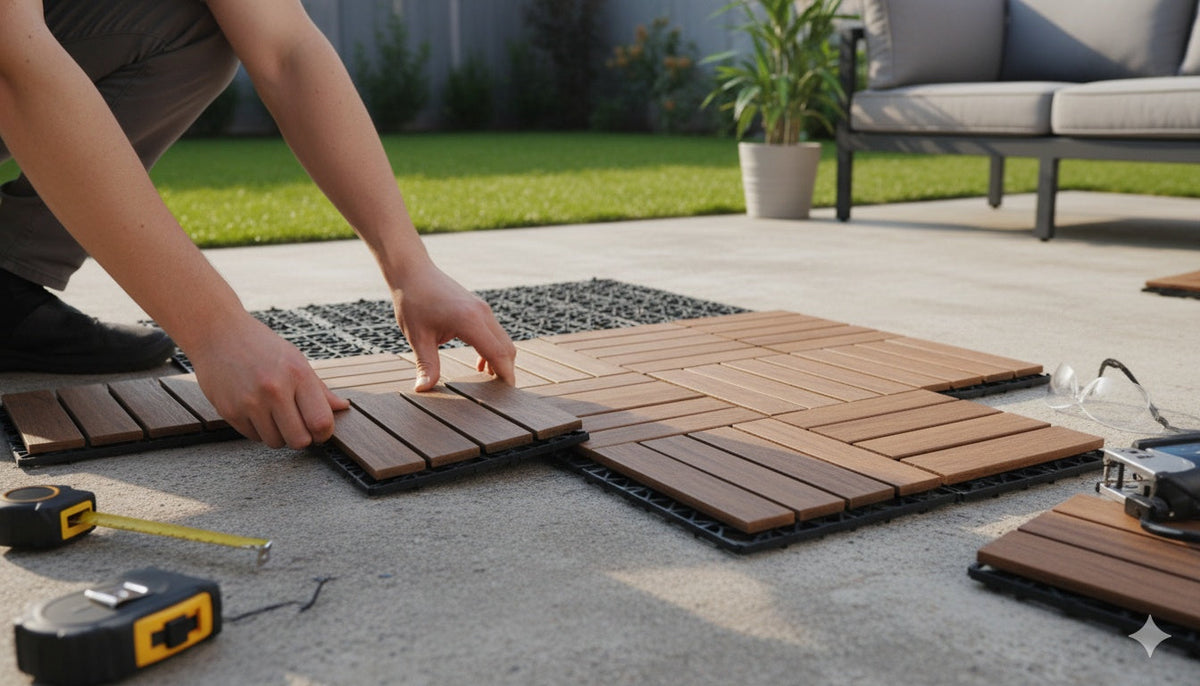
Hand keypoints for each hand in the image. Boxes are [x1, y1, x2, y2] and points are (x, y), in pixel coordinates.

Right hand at [189, 315, 348, 448]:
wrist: (217, 333)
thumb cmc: (261, 345)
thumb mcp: (295, 359)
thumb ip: (319, 389)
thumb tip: (343, 408)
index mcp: (297, 374)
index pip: (321, 422)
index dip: (324, 433)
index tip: (320, 430)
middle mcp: (275, 390)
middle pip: (299, 440)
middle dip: (302, 438)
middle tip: (298, 425)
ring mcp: (250, 402)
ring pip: (276, 443)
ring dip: (279, 435)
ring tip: (275, 414)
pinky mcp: (229, 412)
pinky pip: (253, 437)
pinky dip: (259, 430)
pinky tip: (256, 411)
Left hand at [390, 264, 515, 390]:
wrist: (413, 271)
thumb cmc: (413, 301)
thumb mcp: (418, 337)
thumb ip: (427, 364)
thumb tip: (423, 389)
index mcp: (469, 321)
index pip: (498, 354)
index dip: (506, 376)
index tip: (507, 396)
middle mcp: (482, 313)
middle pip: (507, 349)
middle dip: (506, 372)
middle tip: (500, 396)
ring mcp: (483, 309)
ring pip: (503, 340)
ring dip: (500, 361)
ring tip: (490, 383)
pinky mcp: (479, 308)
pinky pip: (495, 333)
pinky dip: (494, 350)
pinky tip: (481, 365)